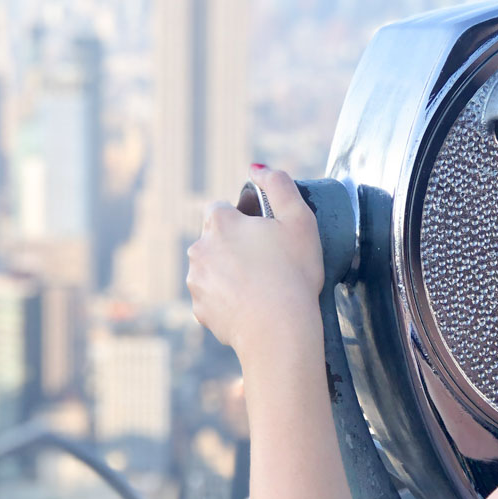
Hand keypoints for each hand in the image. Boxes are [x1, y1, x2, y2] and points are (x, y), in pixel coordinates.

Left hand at [186, 164, 325, 357]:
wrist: (280, 330)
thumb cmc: (294, 273)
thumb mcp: (300, 219)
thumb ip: (280, 185)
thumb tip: (258, 168)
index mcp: (220, 223)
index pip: (220, 208)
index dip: (242, 219)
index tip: (263, 235)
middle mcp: (199, 249)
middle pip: (214, 239)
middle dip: (234, 246)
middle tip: (266, 262)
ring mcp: (196, 282)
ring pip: (212, 268)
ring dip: (228, 272)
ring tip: (260, 286)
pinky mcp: (199, 310)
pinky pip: (213, 298)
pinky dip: (228, 300)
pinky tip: (251, 306)